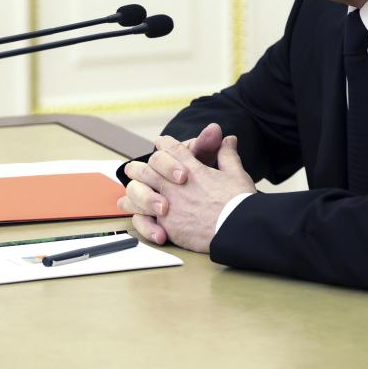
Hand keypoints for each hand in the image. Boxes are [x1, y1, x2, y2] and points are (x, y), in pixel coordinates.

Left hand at [118, 132, 255, 252]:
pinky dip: (138, 215)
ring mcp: (169, 205)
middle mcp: (176, 185)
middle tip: (133, 168)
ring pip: (140, 191)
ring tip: (129, 189)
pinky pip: (144, 218)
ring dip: (134, 188)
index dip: (165, 144)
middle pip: (148, 169)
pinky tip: (134, 212)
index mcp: (192, 169)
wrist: (236, 228)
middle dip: (140, 167)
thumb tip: (228, 139)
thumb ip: (227, 155)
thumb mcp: (236, 173)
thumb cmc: (238, 202)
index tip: (160, 143)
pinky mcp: (167, 225)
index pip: (173, 149)